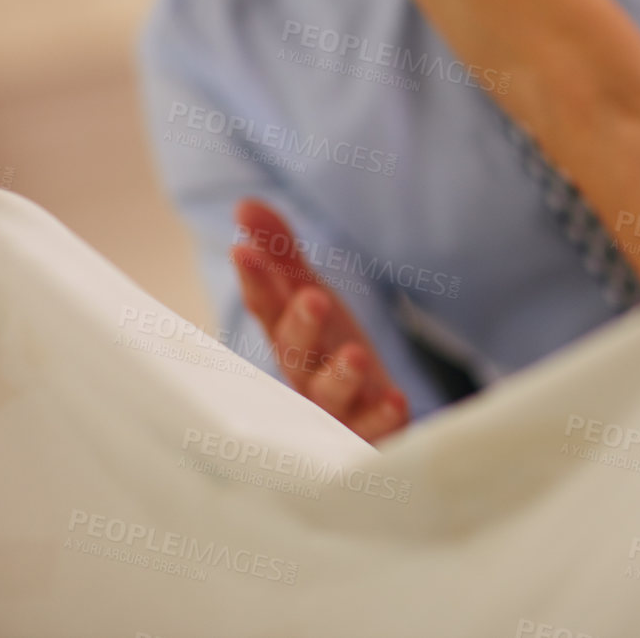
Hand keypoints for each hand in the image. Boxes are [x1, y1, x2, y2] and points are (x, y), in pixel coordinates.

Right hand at [231, 199, 409, 441]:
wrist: (368, 414)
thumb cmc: (329, 350)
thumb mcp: (311, 295)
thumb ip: (282, 253)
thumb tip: (245, 204)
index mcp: (290, 337)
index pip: (267, 307)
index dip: (255, 281)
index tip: (242, 251)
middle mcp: (304, 376)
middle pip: (296, 352)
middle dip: (302, 325)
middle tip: (315, 298)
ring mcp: (334, 411)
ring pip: (330, 398)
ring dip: (341, 377)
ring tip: (356, 355)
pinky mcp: (367, 435)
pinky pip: (372, 434)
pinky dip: (382, 421)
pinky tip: (397, 402)